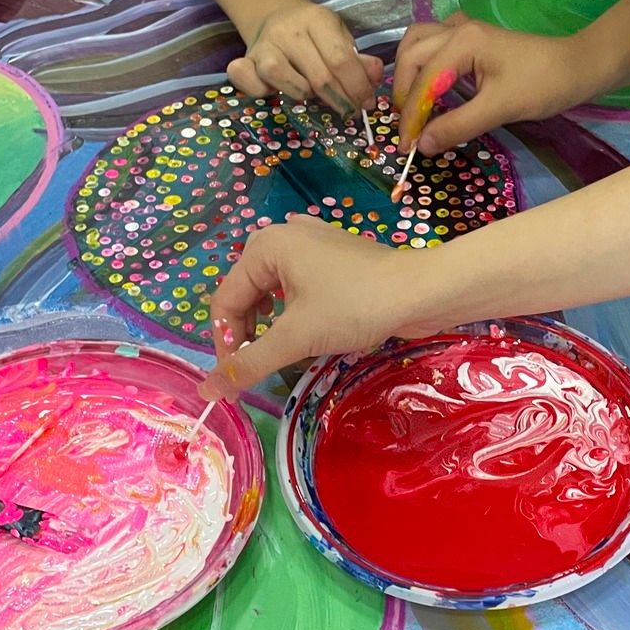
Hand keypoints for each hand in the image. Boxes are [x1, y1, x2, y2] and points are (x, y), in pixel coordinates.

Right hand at [207, 216, 431, 391]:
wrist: (421, 292)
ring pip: (271, 291)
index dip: (225, 344)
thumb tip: (209, 391)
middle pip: (245, 293)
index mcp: (265, 247)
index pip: (224, 300)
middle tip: (257, 365)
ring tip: (283, 349)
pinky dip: (293, 310)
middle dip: (246, 333)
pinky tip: (306, 325)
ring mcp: (310, 245)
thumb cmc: (353, 306)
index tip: (233, 380)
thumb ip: (248, 362)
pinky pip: (297, 286)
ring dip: (270, 324)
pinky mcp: (333, 259)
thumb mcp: (295, 337)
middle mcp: (282, 238)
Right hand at [228, 1, 383, 113]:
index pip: (341, 59)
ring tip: (310, 92)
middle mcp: (288, 30)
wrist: (277, 16)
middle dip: (340, 100)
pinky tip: (274, 91)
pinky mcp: (246, 59)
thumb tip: (375, 75)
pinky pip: (247, 80)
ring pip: (280, 77)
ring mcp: (264, 45)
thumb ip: (359, 60)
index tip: (366, 104)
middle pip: (317, 75)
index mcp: (317, 19)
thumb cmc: (315, 34)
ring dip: (302, 94)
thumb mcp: (341, 38)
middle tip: (349, 110)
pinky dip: (259, 90)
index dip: (357, 87)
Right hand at [393, 13, 603, 153]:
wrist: (578, 67)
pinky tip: (432, 84)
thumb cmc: (543, 84)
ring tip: (413, 105)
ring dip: (409, 72)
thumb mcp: (500, 109)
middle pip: (411, 54)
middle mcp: (458, 29)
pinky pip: (435, 43)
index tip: (407, 147)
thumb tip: (422, 146)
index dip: (411, 117)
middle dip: (403, 92)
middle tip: (409, 127)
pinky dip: (425, 62)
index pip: (423, 81)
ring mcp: (465, 30)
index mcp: (463, 42)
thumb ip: (458, 126)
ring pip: (419, 42)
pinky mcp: (473, 38)